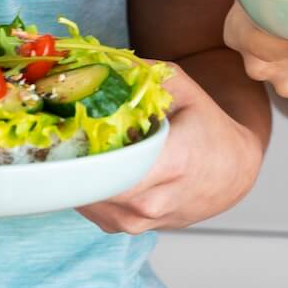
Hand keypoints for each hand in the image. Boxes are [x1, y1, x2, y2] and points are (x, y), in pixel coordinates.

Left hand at [77, 66, 262, 234]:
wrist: (232, 172)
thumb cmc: (207, 127)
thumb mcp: (181, 88)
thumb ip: (138, 73)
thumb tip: (92, 59)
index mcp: (170, 164)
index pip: (108, 166)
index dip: (77, 146)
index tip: (61, 125)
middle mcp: (151, 202)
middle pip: (87, 183)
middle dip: (68, 155)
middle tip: (56, 129)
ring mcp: (137, 221)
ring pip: (82, 197)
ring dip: (74, 170)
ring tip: (76, 143)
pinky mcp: (125, 228)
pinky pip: (89, 206)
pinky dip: (84, 184)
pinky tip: (93, 162)